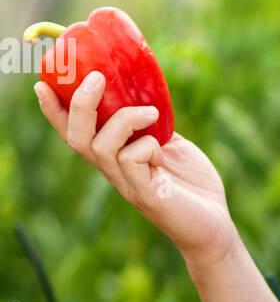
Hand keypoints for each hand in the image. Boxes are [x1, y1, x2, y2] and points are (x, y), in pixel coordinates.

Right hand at [35, 72, 237, 268]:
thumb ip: (152, 125)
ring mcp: (128, 184)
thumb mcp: (170, 144)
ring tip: (150, 112)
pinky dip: (146, 145)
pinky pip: (132, 161)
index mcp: (114, 158)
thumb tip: (146, 95)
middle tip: (96, 77)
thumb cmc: (192, 184)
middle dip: (80, 104)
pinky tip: (164, 152)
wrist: (215, 224)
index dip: (55, 111)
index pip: (74, 133)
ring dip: (123, 119)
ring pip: (100, 146)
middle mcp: (113, 172)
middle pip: (76, 138)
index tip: (42, 83)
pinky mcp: (147, 195)